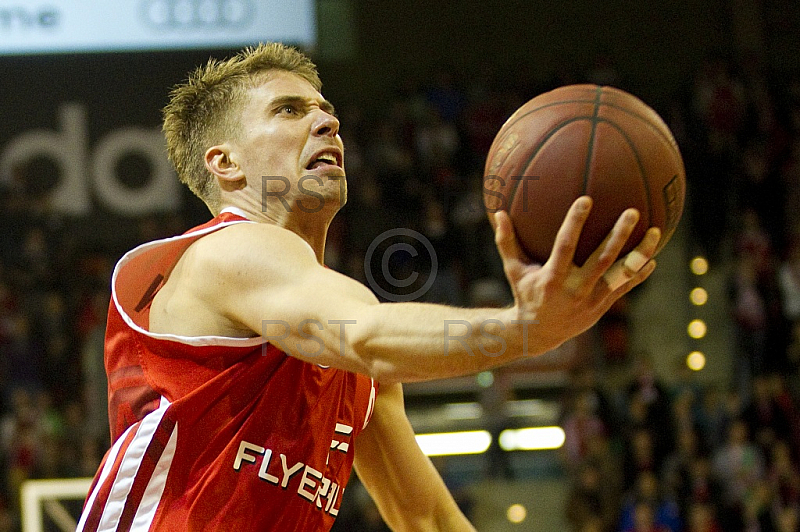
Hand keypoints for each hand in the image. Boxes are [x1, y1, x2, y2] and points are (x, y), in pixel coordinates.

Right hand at [494, 196, 659, 350]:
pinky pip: (625, 287)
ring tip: (655, 232)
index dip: (576, 222)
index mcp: (553, 277)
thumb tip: (498, 213)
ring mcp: (592, 299)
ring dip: (639, 253)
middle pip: (602, 259)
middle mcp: (575, 288)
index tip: (586, 199)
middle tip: (632, 211)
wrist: (538, 334)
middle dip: (618, 235)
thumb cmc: (525, 295)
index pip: (566, 245)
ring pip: (621, 274)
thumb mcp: (514, 270)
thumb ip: (507, 242)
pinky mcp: (602, 306)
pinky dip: (640, 273)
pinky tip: (653, 258)